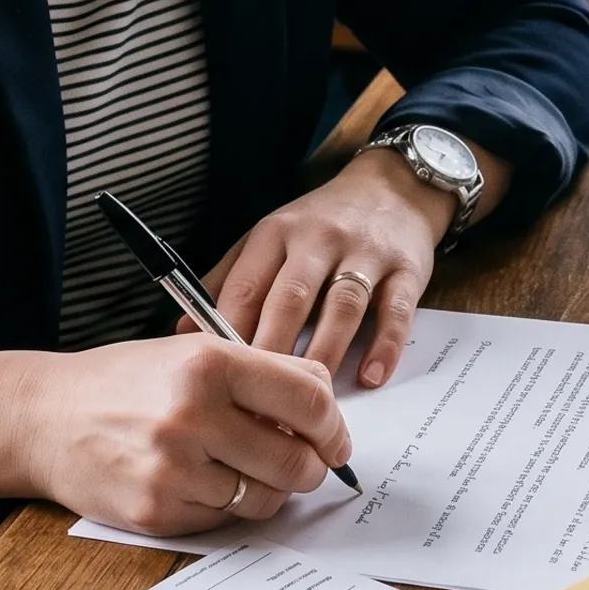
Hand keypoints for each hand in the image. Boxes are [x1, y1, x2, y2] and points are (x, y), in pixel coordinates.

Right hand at [0, 334, 350, 534]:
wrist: (44, 417)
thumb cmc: (124, 382)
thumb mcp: (191, 352)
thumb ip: (260, 374)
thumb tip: (325, 407)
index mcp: (210, 362)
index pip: (310, 399)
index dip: (334, 425)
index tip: (335, 438)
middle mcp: (193, 414)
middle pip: (297, 459)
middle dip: (311, 466)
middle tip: (304, 462)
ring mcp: (174, 468)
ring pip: (266, 498)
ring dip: (269, 489)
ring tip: (246, 469)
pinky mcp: (157, 511)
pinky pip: (225, 519)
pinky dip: (226, 505)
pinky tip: (202, 482)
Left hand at [204, 148, 448, 387]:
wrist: (392, 188)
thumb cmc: (320, 225)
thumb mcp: (268, 239)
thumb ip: (228, 280)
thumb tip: (182, 331)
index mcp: (276, 234)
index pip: (246, 286)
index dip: (229, 334)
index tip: (219, 380)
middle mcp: (319, 240)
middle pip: (291, 298)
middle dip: (272, 350)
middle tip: (260, 402)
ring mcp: (365, 253)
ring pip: (342, 306)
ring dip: (325, 352)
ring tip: (311, 396)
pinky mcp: (406, 268)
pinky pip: (395, 310)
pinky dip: (384, 345)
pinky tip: (371, 377)